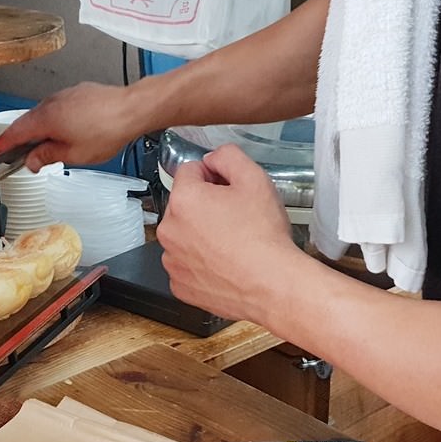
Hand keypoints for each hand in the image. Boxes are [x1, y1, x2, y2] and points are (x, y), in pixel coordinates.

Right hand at [0, 82, 142, 170]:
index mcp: (45, 118)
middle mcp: (51, 102)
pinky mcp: (78, 93)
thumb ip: (47, 156)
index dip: (1, 146)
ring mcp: (65, 95)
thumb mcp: (73, 154)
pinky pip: (58, 108)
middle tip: (17, 157)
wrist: (132, 109)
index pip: (13, 133)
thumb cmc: (107, 130)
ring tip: (44, 149)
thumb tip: (31, 160)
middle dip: (20, 141)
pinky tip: (64, 133)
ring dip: (39, 131)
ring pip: (43, 115)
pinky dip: (54, 122)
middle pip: (26, 123)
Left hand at [156, 144, 299, 323]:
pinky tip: (224, 263)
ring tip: (232, 243)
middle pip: (184, 204)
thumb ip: (228, 156)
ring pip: (184, 235)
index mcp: (183, 199)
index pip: (189, 171)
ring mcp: (172, 260)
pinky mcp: (179, 284)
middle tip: (236, 218)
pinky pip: (186, 265)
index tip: (229, 189)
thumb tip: (213, 158)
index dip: (213, 176)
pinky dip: (201, 263)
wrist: (271, 285)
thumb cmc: (263, 236)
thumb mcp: (255, 179)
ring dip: (201, 235)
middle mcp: (169, 229)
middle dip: (206, 206)